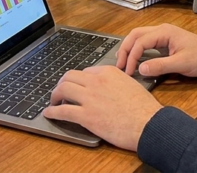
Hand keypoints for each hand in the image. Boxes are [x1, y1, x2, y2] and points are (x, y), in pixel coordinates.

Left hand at [44, 66, 161, 150]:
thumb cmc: (144, 108)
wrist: (148, 124)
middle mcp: (96, 81)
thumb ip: (115, 82)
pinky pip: (63, 111)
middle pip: (69, 76)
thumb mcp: (131, 84)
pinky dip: (52, 111)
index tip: (76, 86)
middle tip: (60, 92)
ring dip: (55, 95)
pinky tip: (48, 113)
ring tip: (53, 101)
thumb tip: (108, 88)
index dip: (78, 80)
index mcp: (108, 72)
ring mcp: (90, 98)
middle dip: (62, 84)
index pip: (85, 72)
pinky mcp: (86, 116)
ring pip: (62, 89)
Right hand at [117, 24, 196, 77]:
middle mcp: (161, 30)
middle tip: (119, 65)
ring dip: (129, 48)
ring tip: (122, 62)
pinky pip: (145, 42)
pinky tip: (133, 59)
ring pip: (139, 37)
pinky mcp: (164, 42)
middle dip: (125, 49)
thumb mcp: (181, 64)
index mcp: (164, 32)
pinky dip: (136, 49)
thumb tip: (140, 69)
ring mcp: (162, 35)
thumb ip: (160, 66)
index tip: (128, 71)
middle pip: (135, 35)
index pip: (140, 41)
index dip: (132, 56)